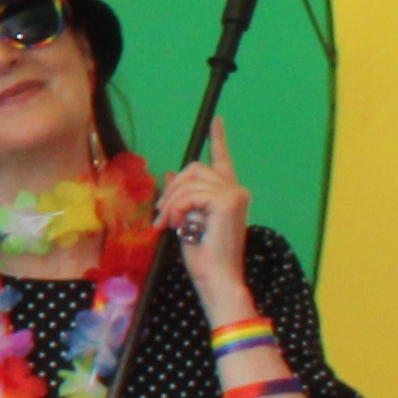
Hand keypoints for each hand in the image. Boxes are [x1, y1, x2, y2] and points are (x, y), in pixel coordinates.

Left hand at [155, 120, 254, 311]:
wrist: (216, 277)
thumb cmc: (204, 256)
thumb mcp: (186, 220)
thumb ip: (183, 197)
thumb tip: (170, 175)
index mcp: (229, 194)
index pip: (223, 159)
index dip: (218, 138)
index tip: (217, 120)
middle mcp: (236, 190)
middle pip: (194, 168)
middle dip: (172, 190)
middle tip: (162, 217)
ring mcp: (234, 194)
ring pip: (188, 181)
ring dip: (171, 204)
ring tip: (169, 226)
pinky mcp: (227, 200)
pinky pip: (189, 195)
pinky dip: (177, 209)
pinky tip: (179, 226)